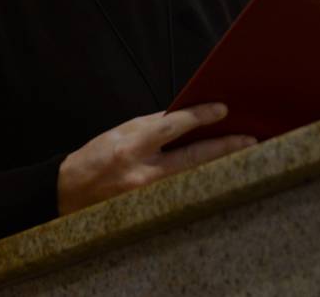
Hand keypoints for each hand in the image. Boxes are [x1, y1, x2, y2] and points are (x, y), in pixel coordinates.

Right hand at [57, 103, 255, 214]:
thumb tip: (184, 118)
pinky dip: (201, 181)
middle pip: (193, 157)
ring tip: (241, 155)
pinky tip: (217, 174)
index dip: (200, 116)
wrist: (68, 193)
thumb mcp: (120, 133)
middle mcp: (141, 172)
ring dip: (218, 165)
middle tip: (250, 140)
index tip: (222, 110)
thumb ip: (152, 127)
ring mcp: (147, 195)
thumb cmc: (95, 158)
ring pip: (193, 177)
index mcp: (131, 145)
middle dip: (224, 147)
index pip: (173, 126)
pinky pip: (183, 192)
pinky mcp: (150, 210)